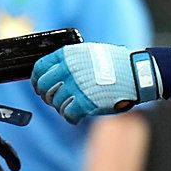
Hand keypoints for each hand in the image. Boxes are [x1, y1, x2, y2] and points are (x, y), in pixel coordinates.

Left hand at [31, 43, 160, 124]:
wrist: (135, 73)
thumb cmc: (115, 62)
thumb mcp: (89, 52)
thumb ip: (71, 60)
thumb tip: (54, 71)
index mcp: (68, 55)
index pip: (39, 68)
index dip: (36, 80)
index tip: (39, 86)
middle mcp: (69, 70)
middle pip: (44, 87)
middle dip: (47, 96)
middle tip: (53, 99)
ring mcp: (76, 87)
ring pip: (56, 103)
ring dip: (61, 107)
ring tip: (71, 107)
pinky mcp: (85, 103)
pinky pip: (68, 114)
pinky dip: (71, 117)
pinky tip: (77, 116)